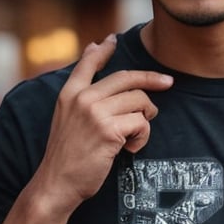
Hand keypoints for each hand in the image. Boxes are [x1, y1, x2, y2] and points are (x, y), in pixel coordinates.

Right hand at [29, 34, 172, 219]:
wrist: (56, 184)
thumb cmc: (66, 157)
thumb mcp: (65, 120)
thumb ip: (80, 98)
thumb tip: (92, 79)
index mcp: (68, 94)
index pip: (88, 63)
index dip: (103, 50)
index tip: (112, 39)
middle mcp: (82, 98)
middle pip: (127, 77)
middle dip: (152, 79)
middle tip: (168, 83)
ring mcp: (95, 113)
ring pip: (139, 101)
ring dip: (146, 118)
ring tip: (135, 135)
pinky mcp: (109, 130)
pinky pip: (141, 123)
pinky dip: (142, 137)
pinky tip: (130, 149)